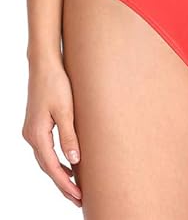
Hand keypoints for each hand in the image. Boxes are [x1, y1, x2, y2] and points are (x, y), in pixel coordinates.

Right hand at [22, 57, 81, 206]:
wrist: (44, 64)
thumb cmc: (56, 83)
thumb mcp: (66, 110)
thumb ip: (69, 136)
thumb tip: (74, 161)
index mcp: (37, 135)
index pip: (52, 167)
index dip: (66, 183)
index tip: (79, 196)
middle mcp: (31, 136)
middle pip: (47, 167)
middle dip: (63, 184)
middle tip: (79, 199)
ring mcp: (32, 130)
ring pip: (46, 160)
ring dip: (59, 173)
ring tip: (76, 186)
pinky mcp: (36, 125)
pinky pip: (46, 150)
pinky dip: (56, 160)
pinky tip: (69, 163)